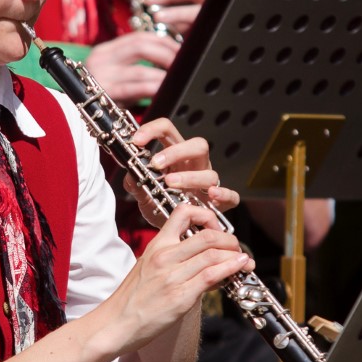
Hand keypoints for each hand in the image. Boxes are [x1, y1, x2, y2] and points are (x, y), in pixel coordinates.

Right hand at [84, 33, 179, 104]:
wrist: (81, 117)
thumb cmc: (106, 98)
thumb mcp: (118, 75)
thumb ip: (136, 64)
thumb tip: (170, 56)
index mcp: (106, 50)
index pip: (139, 36)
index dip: (164, 41)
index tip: (180, 49)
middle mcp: (101, 59)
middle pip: (141, 46)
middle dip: (167, 54)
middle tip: (184, 64)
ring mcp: (101, 76)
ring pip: (139, 70)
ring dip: (162, 75)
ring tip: (177, 80)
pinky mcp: (104, 94)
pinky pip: (133, 89)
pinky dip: (151, 88)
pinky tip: (163, 91)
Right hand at [105, 204, 251, 351]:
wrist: (115, 323)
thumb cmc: (132, 298)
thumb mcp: (149, 268)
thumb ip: (174, 260)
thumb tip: (204, 260)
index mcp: (157, 245)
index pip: (184, 212)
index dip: (207, 216)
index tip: (216, 228)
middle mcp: (165, 256)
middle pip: (208, 235)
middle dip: (230, 239)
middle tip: (236, 247)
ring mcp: (172, 276)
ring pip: (214, 254)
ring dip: (235, 255)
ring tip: (244, 259)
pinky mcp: (180, 296)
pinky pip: (212, 275)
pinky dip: (231, 268)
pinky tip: (239, 268)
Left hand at [124, 118, 240, 228]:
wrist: (173, 231)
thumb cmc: (161, 205)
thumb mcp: (144, 194)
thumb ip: (135, 184)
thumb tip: (130, 175)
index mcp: (176, 155)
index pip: (168, 130)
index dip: (152, 130)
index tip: (136, 141)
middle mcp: (195, 165)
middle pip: (198, 145)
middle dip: (176, 152)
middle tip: (156, 164)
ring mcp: (209, 182)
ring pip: (209, 172)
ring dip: (189, 177)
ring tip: (170, 184)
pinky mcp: (220, 202)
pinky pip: (231, 195)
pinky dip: (224, 194)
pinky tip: (211, 196)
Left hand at [140, 0, 210, 38]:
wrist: (196, 40)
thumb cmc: (181, 18)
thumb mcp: (174, 4)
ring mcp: (210, 14)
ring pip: (195, 11)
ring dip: (175, 13)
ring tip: (157, 17)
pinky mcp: (207, 30)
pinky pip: (195, 29)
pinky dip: (180, 30)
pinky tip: (166, 32)